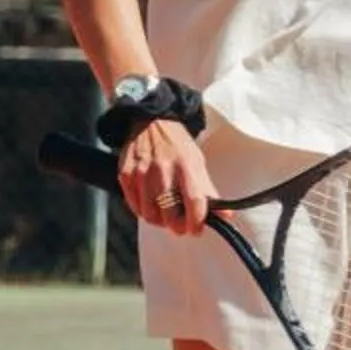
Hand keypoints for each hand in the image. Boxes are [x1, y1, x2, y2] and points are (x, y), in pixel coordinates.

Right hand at [120, 119, 213, 235]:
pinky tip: (152, 205)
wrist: (149, 120)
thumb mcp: (197, 162)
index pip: (195, 202)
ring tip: (166, 215)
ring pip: (150, 216)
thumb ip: (208, 191)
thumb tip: (224, 216)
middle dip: (178, 227)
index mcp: (185, 165)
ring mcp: (141, 173)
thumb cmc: (176, 144)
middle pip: (169, 216)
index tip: (197, 229)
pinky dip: (144, 211)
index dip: (197, 222)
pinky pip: (135, 207)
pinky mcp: (126, 175)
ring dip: (160, 221)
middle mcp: (162, 169)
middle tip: (181, 226)